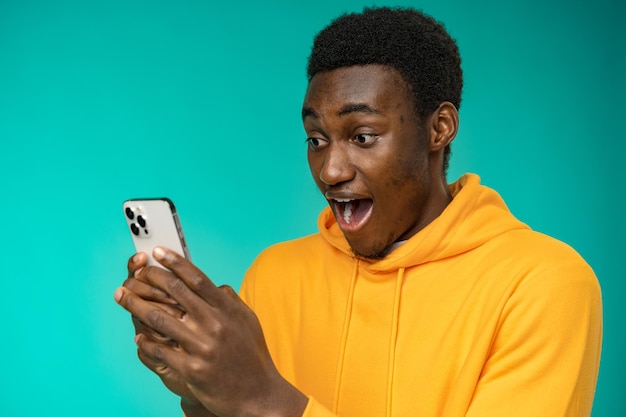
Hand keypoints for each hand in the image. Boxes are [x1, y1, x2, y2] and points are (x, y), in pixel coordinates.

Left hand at [115, 247, 307, 416]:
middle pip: (175, 292)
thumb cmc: (253, 357)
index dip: (175, 263)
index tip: (159, 252)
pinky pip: (160, 350)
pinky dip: (145, 341)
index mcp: (227, 310)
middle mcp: (214, 324)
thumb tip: (216, 286)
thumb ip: (231, 302)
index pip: (197, 278)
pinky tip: (137, 335)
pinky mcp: (191, 369)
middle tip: (137, 272)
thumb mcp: (248, 322)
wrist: (258, 394)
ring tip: (122, 295)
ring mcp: (202, 347)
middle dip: (151, 277)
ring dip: (136, 305)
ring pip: (160, 318)